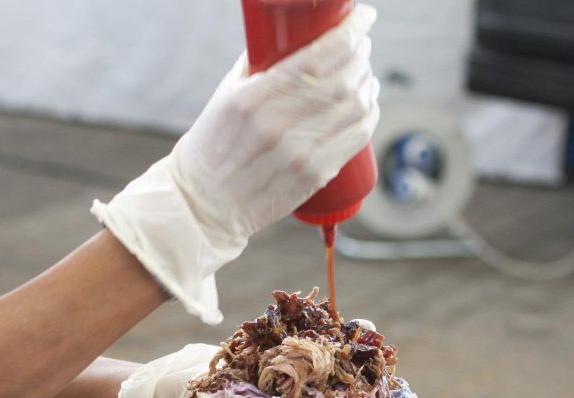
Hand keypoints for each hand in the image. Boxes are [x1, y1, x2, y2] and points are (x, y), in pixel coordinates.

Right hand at [92, 5, 379, 325]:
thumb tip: (294, 34)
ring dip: (369, 83)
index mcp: (253, 99)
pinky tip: (366, 102)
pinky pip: (357, 137)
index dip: (350, 33)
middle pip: (344, 80)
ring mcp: (300, 154)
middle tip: (361, 46)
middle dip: (361, 55)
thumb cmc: (214, 144)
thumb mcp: (227, 95)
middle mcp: (278, 126)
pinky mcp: (314, 176)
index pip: (317, 57)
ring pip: (357, 107)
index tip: (362, 17)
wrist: (204, 203)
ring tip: (364, 74)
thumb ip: (260, 63)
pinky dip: (369, 114)